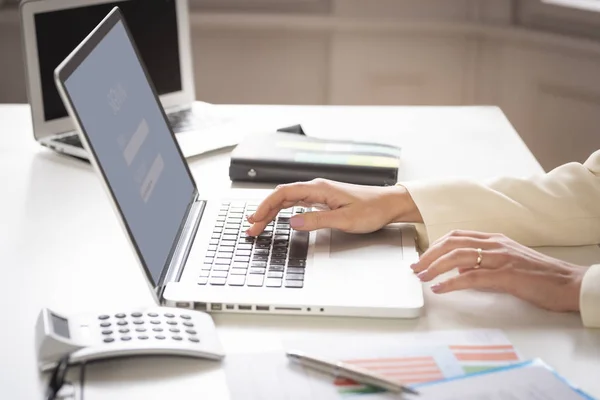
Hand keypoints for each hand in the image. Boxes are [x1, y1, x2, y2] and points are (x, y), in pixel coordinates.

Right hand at [246, 179, 422, 235]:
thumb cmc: (372, 209)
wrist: (389, 204)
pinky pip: (297, 204)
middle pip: (282, 197)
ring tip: (258, 224)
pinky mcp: (323, 201)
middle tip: (252, 228)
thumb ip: (317, 220)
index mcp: (319, 188)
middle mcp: (317, 188)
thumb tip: (293, 222)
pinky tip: (277, 218)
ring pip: (288, 201)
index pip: (284, 193)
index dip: (266, 206)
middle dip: (264, 212)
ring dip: (272, 212)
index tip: (256, 219)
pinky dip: (284, 211)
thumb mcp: (345, 219)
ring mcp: (319, 194)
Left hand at [411, 230, 585, 311]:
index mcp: (495, 239)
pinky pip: (471, 277)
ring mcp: (500, 258)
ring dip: (435, 267)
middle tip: (415, 267)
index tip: (422, 256)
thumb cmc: (540, 275)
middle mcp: (495, 244)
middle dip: (429, 255)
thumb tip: (461, 269)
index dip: (436, 245)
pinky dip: (451, 282)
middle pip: (452, 243)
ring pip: (458, 256)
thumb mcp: (507, 262)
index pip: (457, 236)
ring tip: (422, 277)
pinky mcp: (505, 276)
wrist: (568, 283)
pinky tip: (440, 288)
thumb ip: (484, 262)